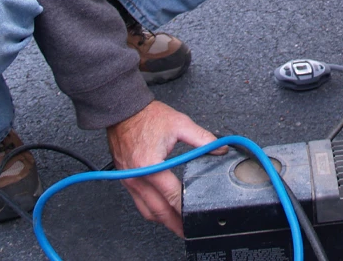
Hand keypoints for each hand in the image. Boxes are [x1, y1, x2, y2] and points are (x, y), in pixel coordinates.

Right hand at [106, 100, 226, 236]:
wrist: (122, 111)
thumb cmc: (146, 116)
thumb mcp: (180, 124)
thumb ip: (203, 138)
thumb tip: (220, 148)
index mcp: (150, 166)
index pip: (171, 195)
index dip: (185, 209)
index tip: (195, 216)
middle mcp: (137, 177)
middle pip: (158, 210)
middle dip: (174, 224)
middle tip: (188, 231)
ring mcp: (128, 180)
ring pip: (146, 210)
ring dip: (162, 220)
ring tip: (176, 225)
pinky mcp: (125, 179)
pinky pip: (138, 202)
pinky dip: (151, 210)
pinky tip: (160, 210)